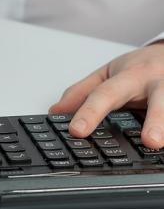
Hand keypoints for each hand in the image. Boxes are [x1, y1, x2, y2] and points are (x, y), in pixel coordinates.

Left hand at [49, 42, 163, 148]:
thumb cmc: (140, 67)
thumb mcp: (108, 74)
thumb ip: (82, 92)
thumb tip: (56, 112)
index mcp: (132, 76)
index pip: (106, 94)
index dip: (90, 112)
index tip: (77, 130)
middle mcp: (158, 82)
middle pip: (161, 100)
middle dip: (157, 119)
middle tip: (151, 141)